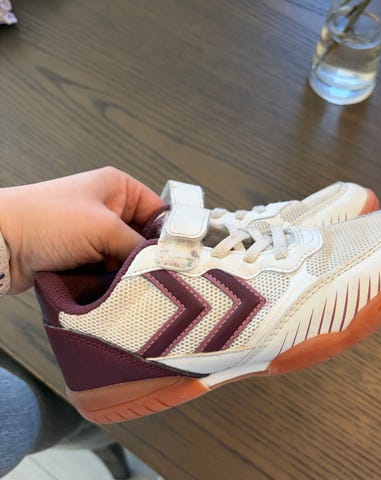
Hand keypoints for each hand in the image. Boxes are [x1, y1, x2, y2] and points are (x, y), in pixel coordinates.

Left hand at [0, 167, 162, 293]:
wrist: (1, 244)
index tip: (180, 257)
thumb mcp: (103, 227)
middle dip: (148, 255)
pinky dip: (114, 278)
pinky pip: (111, 268)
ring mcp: (96, 233)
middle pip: (145, 237)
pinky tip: (115, 285)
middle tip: (157, 273)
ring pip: (128, 256)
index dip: (170, 234)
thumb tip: (163, 262)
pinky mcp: (85, 254)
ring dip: (129, 269)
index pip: (158, 210)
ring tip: (133, 280)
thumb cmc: (46, 220)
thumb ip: (138, 245)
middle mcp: (110, 208)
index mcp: (118, 188)